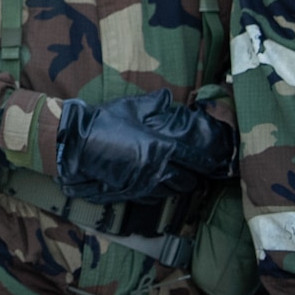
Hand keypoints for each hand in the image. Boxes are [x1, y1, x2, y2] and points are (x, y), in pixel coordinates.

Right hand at [56, 90, 235, 204]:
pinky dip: (161, 191)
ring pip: (173, 191)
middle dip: (197, 176)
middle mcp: (156, 170)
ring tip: (182, 177)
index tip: (219, 163)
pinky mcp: (131, 193)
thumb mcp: (129, 108)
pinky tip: (159, 184)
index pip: (195, 159)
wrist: (74, 146)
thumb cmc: (102, 123)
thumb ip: (152, 104)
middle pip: (188, 180)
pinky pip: (155, 196)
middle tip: (200, 171)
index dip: (210, 163)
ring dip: (180, 185)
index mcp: (159, 147)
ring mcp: (143, 184)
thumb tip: (167, 97)